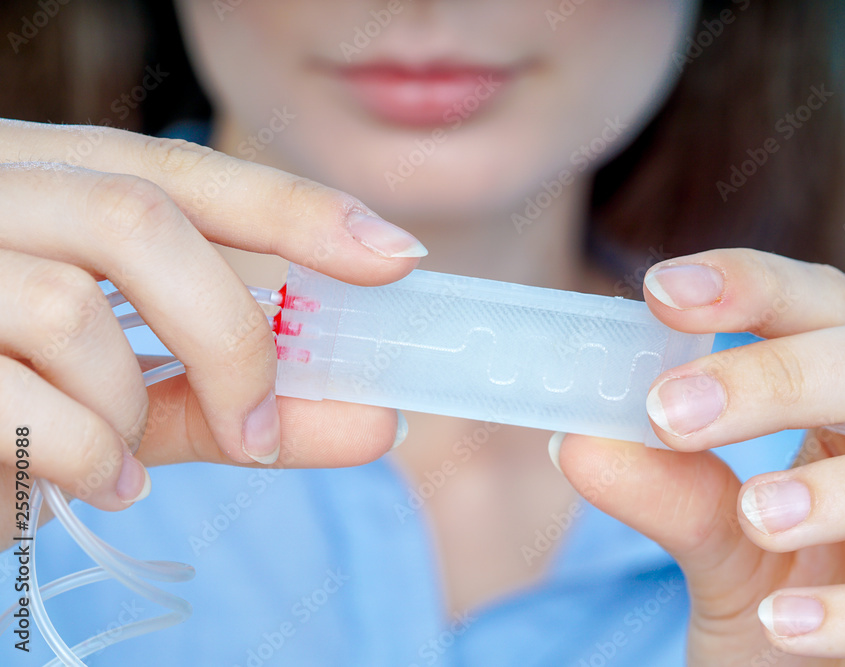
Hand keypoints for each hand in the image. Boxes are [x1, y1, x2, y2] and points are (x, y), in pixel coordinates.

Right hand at [0, 119, 424, 533]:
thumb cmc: (10, 394)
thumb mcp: (121, 382)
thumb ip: (227, 400)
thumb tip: (373, 424)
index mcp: (49, 182)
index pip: (186, 174)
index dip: (296, 210)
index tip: (397, 255)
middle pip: (140, 219)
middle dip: (230, 333)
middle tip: (261, 425)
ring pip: (73, 314)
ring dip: (128, 409)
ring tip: (120, 457)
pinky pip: (18, 401)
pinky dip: (80, 455)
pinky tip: (89, 479)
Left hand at [553, 249, 844, 664]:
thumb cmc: (790, 596)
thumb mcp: (718, 542)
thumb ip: (665, 492)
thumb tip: (575, 441)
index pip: (828, 306)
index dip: (754, 286)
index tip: (662, 292)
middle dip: (785, 377)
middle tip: (672, 412)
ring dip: (841, 489)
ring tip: (752, 515)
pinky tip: (787, 622)